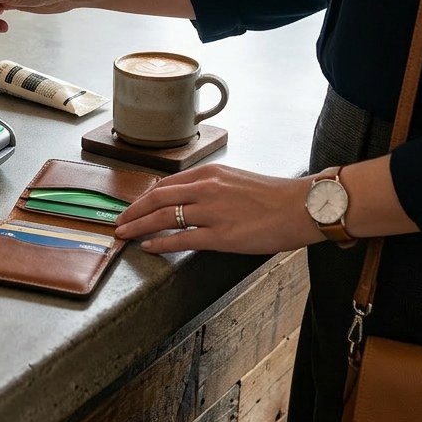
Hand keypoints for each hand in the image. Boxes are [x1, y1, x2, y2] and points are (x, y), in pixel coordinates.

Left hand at [114, 164, 321, 254]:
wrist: (303, 206)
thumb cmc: (274, 196)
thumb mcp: (235, 180)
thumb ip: (210, 187)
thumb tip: (188, 199)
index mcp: (209, 173)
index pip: (166, 184)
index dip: (144, 197)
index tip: (132, 206)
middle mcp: (206, 188)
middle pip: (157, 198)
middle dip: (132, 211)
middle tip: (118, 222)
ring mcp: (212, 212)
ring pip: (164, 217)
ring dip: (139, 226)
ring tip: (124, 234)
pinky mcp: (222, 235)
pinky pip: (182, 239)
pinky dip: (160, 243)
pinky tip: (148, 247)